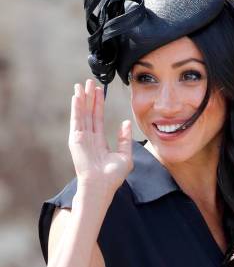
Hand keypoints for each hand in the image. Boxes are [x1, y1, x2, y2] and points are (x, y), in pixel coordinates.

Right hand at [69, 79, 132, 196]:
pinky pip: (76, 120)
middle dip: (89, 97)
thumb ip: (125, 139)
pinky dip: (76, 108)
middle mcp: (89, 138)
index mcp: (99, 142)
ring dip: (81, 99)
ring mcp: (81, 138)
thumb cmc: (112, 176)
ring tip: (81, 85)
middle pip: (88, 113)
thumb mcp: (125, 156)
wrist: (101, 185)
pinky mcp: (75, 139)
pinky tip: (76, 96)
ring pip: (82, 114)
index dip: (98, 104)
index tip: (99, 90)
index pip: (98, 118)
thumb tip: (126, 123)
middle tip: (89, 82)